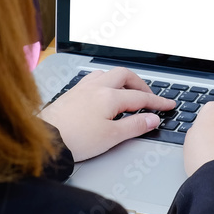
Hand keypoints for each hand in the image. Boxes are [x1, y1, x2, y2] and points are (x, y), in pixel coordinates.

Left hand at [39, 68, 174, 161]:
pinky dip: (105, 81)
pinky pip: (94, 78)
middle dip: (141, 84)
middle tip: (149, 97)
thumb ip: (134, 126)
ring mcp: (82, 88)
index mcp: (109, 97)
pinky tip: (103, 92)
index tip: (168, 105)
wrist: (45, 139)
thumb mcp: (111, 137)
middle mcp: (96, 87)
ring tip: (127, 92)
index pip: (140, 97)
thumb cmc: (75, 139)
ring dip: (122, 80)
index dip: (157, 102)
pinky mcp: (72, 93)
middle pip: (125, 76)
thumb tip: (152, 119)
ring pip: (108, 74)